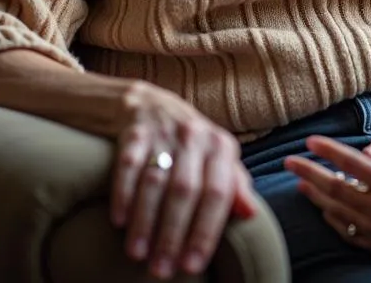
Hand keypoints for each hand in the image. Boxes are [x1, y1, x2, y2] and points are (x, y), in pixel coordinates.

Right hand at [110, 81, 257, 278]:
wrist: (152, 104)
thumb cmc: (192, 145)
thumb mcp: (218, 158)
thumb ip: (235, 186)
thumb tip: (252, 215)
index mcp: (221, 146)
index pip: (218, 194)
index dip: (205, 232)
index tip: (192, 266)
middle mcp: (195, 137)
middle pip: (185, 191)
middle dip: (172, 234)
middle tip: (161, 269)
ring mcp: (164, 132)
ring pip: (155, 181)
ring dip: (145, 221)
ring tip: (137, 254)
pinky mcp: (134, 131)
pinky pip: (128, 164)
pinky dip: (122, 193)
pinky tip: (118, 220)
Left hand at [285, 135, 370, 266]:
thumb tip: (370, 150)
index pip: (350, 162)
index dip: (328, 151)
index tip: (310, 141)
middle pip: (334, 186)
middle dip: (308, 172)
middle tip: (289, 162)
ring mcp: (370, 226)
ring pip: (334, 208)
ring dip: (314, 195)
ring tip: (299, 183)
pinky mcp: (370, 242)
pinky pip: (343, 230)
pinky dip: (330, 218)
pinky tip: (323, 209)